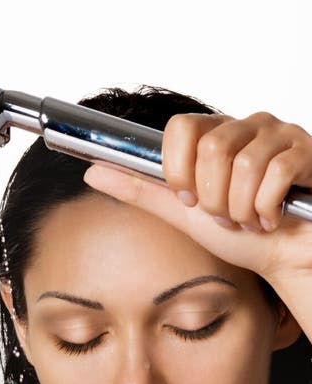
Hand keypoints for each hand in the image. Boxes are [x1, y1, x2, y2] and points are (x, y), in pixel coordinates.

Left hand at [81, 110, 311, 285]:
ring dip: (240, 209)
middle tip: (223, 216)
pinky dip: (266, 209)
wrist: (284, 257)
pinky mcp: (306, 152)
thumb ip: (140, 190)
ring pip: (243, 164)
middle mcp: (247, 126)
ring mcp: (279, 135)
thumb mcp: (181, 213)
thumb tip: (93, 171)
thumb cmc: (239, 235)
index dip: (178, 169)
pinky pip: (276, 174)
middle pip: (210, 147)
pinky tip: (271, 218)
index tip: (188, 198)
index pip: (180, 127)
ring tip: (247, 220)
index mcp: (214, 134)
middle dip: (212, 197)